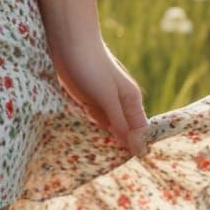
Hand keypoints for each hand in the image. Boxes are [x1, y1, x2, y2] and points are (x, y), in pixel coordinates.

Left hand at [47, 35, 149, 157]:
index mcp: (132, 101)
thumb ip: (121, 122)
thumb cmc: (91, 65)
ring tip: (99, 153)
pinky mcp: (88, 99)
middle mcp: (121, 103)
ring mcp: (104, 102)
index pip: (141, 133)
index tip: (130, 169)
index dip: (137, 149)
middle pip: (126, 133)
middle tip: (111, 165)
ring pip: (109, 128)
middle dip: (120, 147)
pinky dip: (92, 126)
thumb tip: (137, 149)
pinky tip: (86, 131)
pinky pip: (95, 120)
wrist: (68, 41)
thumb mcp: (107, 97)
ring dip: (105, 138)